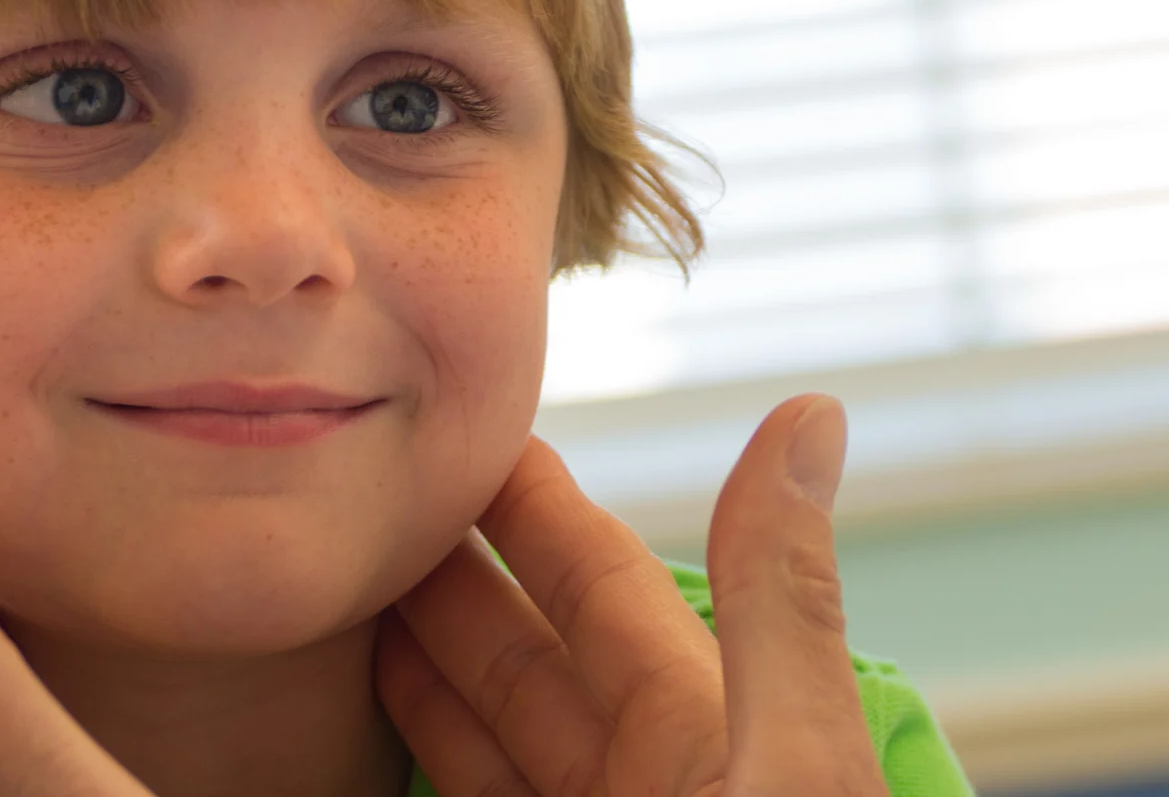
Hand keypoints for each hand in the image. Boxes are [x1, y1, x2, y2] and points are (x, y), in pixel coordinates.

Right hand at [378, 395, 885, 796]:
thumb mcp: (793, 763)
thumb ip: (778, 606)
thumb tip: (814, 410)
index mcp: (713, 740)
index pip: (602, 587)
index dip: (533, 507)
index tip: (465, 427)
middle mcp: (652, 788)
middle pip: (530, 665)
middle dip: (453, 577)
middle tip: (370, 495)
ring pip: (496, 744)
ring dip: (427, 671)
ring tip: (354, 595)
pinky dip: (421, 761)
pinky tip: (374, 728)